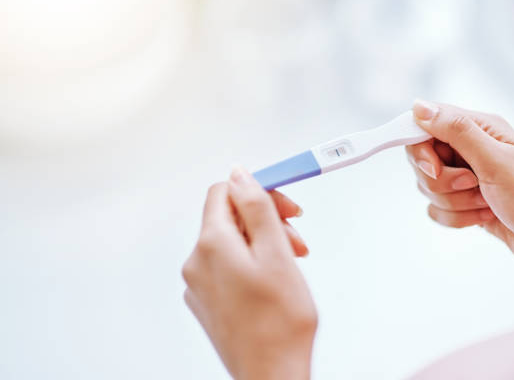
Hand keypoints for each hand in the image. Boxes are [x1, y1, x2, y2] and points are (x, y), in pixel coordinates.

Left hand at [182, 168, 316, 379]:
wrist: (271, 374)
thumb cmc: (280, 323)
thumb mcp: (277, 253)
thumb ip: (256, 208)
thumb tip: (239, 175)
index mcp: (212, 244)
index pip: (225, 192)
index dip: (258, 191)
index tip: (284, 203)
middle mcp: (197, 261)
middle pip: (229, 217)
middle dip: (265, 219)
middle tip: (294, 236)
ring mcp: (199, 283)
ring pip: (231, 242)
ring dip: (261, 242)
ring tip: (290, 261)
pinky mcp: (207, 300)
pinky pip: (226, 265)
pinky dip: (250, 263)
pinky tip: (272, 279)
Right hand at [406, 100, 513, 298]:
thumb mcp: (495, 159)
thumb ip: (455, 130)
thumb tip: (418, 106)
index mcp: (481, 129)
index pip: (427, 125)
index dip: (421, 149)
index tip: (433, 168)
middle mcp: (471, 149)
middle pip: (424, 160)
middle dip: (442, 181)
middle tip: (472, 184)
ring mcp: (467, 177)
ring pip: (429, 187)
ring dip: (454, 202)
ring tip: (486, 203)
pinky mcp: (465, 203)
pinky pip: (438, 209)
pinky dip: (457, 218)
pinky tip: (484, 217)